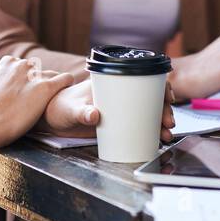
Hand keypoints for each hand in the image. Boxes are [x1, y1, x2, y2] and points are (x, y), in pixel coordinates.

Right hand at [0, 55, 76, 146]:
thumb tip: (0, 81)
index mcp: (8, 62)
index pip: (26, 67)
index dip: (27, 81)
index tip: (27, 92)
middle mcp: (22, 64)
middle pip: (39, 71)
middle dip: (39, 83)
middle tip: (37, 101)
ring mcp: (34, 75)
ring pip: (53, 76)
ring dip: (52, 86)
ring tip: (52, 100)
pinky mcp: (46, 87)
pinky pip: (65, 79)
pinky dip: (67, 84)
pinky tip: (67, 91)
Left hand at [35, 77, 175, 142]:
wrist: (51, 120)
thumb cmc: (58, 107)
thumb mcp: (70, 109)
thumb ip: (81, 113)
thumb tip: (94, 114)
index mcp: (111, 84)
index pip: (141, 80)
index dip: (159, 87)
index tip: (167, 98)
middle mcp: (118, 95)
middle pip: (149, 98)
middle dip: (164, 110)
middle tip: (168, 123)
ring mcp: (119, 110)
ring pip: (147, 113)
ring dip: (160, 123)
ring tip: (165, 135)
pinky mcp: (116, 124)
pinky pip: (138, 126)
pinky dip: (151, 132)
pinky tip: (157, 140)